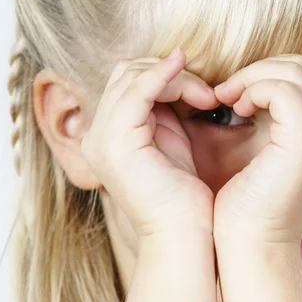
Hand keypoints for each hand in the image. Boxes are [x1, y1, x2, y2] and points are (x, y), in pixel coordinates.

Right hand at [81, 48, 218, 238]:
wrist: (183, 234)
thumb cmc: (183, 193)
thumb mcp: (170, 138)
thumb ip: (163, 107)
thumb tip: (173, 73)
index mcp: (106, 135)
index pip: (127, 82)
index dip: (164, 75)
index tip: (201, 90)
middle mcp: (95, 135)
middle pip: (125, 74)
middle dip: (170, 74)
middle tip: (205, 93)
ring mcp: (101, 139)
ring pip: (132, 77)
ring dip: (175, 78)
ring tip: (206, 97)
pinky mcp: (116, 143)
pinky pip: (138, 91)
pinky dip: (163, 75)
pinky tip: (184, 67)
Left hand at [211, 54, 301, 244]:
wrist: (254, 241)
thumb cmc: (258, 196)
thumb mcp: (279, 143)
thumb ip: (290, 109)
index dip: (276, 71)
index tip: (246, 91)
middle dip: (262, 69)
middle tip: (231, 91)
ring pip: (293, 71)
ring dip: (253, 78)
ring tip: (231, 101)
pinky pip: (280, 89)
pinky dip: (252, 90)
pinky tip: (237, 111)